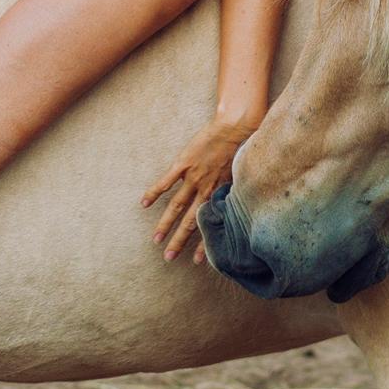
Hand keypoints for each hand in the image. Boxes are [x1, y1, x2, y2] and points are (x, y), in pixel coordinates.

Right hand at [141, 117, 258, 263]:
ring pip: (176, 206)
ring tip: (156, 239)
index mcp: (220, 193)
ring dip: (165, 224)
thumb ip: (236, 190)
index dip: (204, 244)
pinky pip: (166, 181)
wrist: (236, 126)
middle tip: (168, 257)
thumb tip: (238, 205)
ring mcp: (193, 177)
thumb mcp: (243, 175)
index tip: (198, 261)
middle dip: (179, 240)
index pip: (210, 225)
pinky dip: (154, 192)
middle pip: (190, 220)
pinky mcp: (184, 163)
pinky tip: (144, 203)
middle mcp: (206, 189)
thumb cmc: (244, 147)